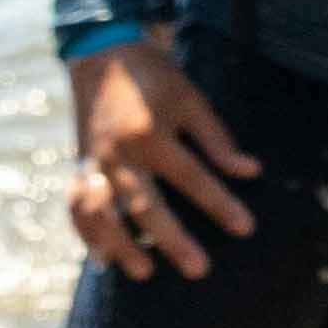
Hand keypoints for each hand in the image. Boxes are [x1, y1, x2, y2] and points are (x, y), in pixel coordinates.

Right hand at [65, 38, 267, 276]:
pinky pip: (77, 206)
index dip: (220, 204)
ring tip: (144, 272)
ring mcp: (94, 163)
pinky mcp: (80, 166)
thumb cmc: (155, 78)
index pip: (192, 178)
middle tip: (199, 270)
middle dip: (173, 240)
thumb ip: (217, 140)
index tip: (245, 228)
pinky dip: (87, 233)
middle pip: (146, 206)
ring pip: (102, 214)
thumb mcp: (191, 100)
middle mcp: (119, 155)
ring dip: (121, 245)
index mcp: (150, 134)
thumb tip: (250, 171)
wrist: (103, 55)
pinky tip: (103, 259)